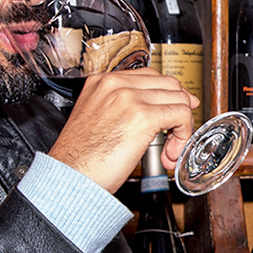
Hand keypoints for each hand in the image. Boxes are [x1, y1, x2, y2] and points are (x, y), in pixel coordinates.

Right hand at [48, 67, 200, 191]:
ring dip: (182, 127)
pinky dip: (183, 135)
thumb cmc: (80, 158)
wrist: (69, 176)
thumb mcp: (97, 120)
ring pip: (178, 99)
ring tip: (170, 149)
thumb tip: (149, 112)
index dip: (169, 95)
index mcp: (102, 82)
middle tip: (177, 133)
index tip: (177, 110)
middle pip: (168, 85)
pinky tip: (170, 152)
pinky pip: (180, 115)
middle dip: (179, 109)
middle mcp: (116, 84)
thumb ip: (120, 109)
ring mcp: (129, 98)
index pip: (150, 76)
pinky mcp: (142, 116)